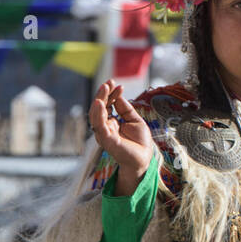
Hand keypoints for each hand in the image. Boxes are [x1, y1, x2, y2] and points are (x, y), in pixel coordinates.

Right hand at [90, 79, 155, 196]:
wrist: (144, 158)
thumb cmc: (139, 142)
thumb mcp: (134, 120)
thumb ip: (125, 109)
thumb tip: (118, 94)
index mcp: (111, 122)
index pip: (107, 105)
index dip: (111, 94)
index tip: (117, 84)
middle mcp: (105, 127)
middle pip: (100, 108)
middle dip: (103, 94)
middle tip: (108, 82)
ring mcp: (104, 133)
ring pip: (96, 115)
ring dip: (99, 100)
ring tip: (104, 88)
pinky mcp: (106, 140)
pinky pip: (99, 125)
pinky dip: (98, 114)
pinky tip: (100, 103)